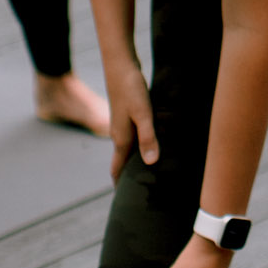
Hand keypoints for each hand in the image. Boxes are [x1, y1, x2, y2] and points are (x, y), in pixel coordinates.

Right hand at [106, 56, 158, 182]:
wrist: (120, 63)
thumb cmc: (131, 87)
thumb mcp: (143, 113)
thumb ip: (148, 137)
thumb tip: (150, 163)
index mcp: (121, 138)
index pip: (117, 169)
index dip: (120, 186)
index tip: (124, 203)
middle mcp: (119, 134)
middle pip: (122, 162)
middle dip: (128, 178)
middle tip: (138, 194)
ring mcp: (122, 124)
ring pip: (128, 149)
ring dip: (135, 161)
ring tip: (147, 173)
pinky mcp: (128, 113)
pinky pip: (133, 136)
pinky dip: (139, 146)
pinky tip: (150, 144)